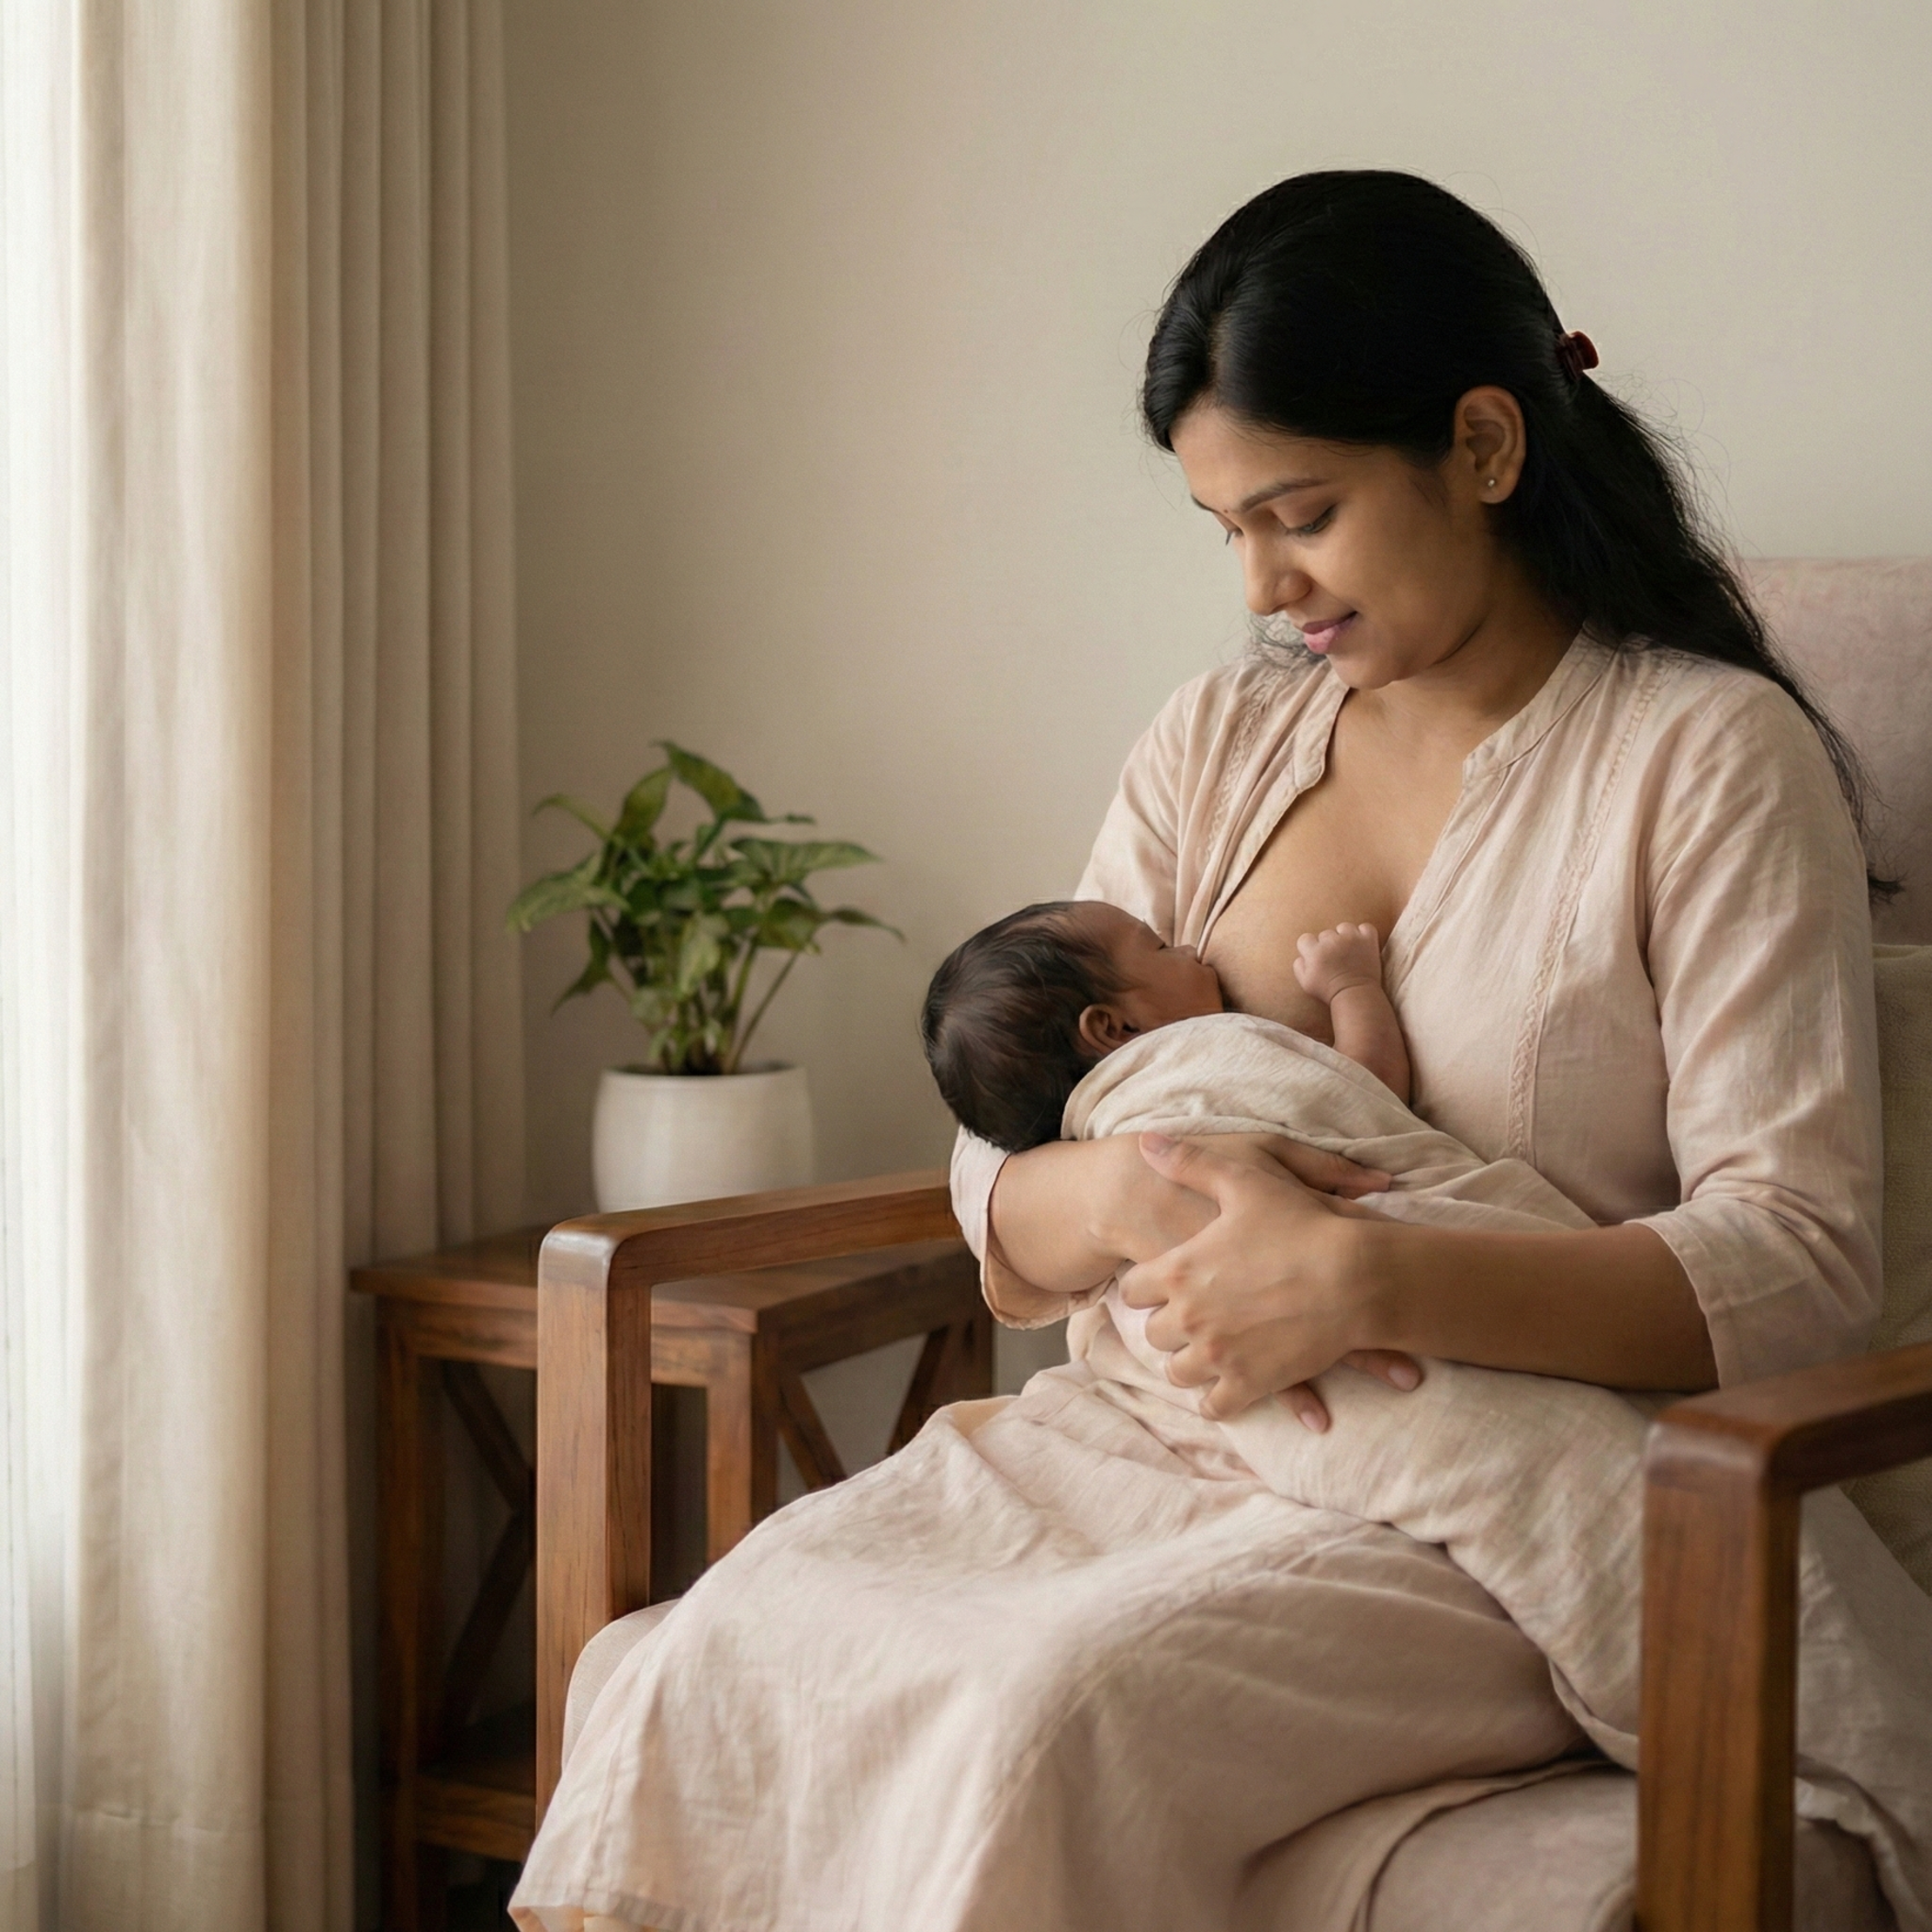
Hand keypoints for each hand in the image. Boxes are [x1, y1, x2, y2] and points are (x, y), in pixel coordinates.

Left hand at [1115, 1132, 1418, 1425]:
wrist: (1356, 1276)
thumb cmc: (1301, 1224)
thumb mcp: (1245, 1180)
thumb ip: (1190, 1162)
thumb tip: (1146, 1141)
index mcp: (1179, 1271)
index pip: (1132, 1290)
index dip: (1147, 1287)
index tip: (1163, 1284)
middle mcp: (1189, 1317)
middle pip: (1152, 1335)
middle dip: (1168, 1327)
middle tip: (1191, 1318)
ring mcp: (1217, 1355)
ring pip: (1177, 1373)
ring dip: (1188, 1363)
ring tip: (1207, 1352)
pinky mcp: (1249, 1384)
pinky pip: (1214, 1406)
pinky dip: (1217, 1399)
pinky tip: (1228, 1386)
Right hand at [1293, 922, 1383, 1004]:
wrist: (1355, 996)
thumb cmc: (1328, 992)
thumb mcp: (1305, 983)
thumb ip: (1299, 965)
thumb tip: (1302, 955)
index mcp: (1314, 951)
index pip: (1305, 938)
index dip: (1310, 948)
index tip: (1317, 958)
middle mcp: (1331, 941)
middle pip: (1325, 934)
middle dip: (1328, 945)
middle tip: (1335, 959)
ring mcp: (1351, 938)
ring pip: (1344, 928)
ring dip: (1345, 937)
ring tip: (1348, 951)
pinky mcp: (1368, 940)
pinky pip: (1365, 927)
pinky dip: (1364, 934)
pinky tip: (1361, 944)